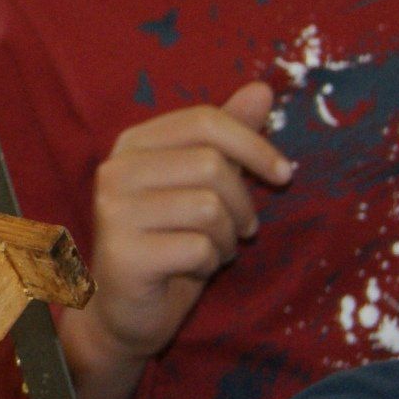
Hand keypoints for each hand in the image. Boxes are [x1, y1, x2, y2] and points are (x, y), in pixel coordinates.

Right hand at [83, 82, 292, 368]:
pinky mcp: (123, 253)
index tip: (284, 175)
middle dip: (242, 203)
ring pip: (209, 207)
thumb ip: (226, 137)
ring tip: (213, 248)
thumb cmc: (169, 240)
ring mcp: (115, 212)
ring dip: (228, 236)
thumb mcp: (202, 184)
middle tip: (241, 229)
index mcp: (133, 145)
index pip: (203, 121)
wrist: (124, 310)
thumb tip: (262, 89)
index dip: (253, 144)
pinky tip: (193, 268)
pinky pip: (199, 247)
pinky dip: (211, 262)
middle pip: (211, 164)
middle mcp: (115, 171)